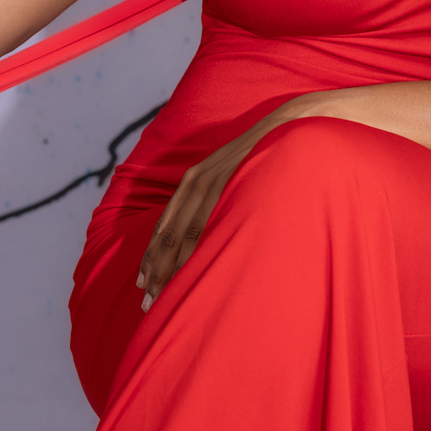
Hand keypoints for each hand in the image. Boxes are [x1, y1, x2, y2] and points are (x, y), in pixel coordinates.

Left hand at [136, 110, 291, 307]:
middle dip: (156, 269)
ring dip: (171, 268)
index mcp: (193, 181)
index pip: (165, 225)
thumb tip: (210, 233)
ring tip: (163, 296)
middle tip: (147, 302)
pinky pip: (209, 224)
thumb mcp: (231, 176)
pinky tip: (189, 273)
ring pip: (185, 234)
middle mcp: (196, 182)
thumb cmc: (264, 157)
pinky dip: (196, 251)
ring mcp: (213, 184)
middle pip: (168, 234)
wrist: (288, 128)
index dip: (152, 255)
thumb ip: (216, 200)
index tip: (143, 282)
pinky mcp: (230, 185)